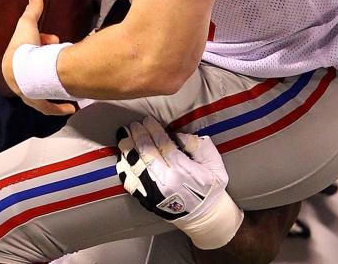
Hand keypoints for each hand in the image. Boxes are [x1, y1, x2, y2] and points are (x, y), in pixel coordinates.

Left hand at [2, 0, 74, 116]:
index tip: (54, 38)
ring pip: (39, 90)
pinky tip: (70, 108)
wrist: (25, 70)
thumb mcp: (28, 24)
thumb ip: (32, 9)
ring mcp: (26, 92)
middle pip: (33, 71)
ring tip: (64, 87)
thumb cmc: (25, 48)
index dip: (41, 43)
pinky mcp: (37, 101)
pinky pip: (48, 106)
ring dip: (51, 88)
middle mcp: (17, 80)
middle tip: (60, 52)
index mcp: (11, 62)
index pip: (26, 53)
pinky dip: (58, 108)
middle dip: (46, 61)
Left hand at [116, 117, 242, 249]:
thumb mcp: (215, 164)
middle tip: (135, 124)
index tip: (148, 120)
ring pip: (134, 166)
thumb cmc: (210, 189)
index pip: (163, 145)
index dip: (153, 131)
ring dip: (128, 149)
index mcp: (183, 171)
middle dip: (138, 136)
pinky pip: (130, 182)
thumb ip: (200, 146)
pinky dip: (124, 167)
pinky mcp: (146, 199)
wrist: (203, 217)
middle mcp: (165, 182)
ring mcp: (153, 192)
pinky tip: (122, 156)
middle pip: (146, 154)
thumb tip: (179, 136)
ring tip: (123, 134)